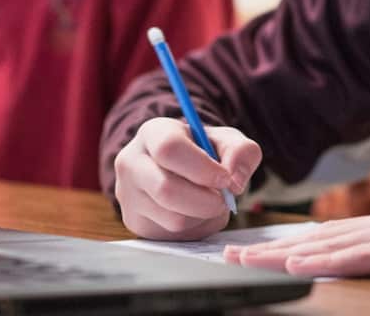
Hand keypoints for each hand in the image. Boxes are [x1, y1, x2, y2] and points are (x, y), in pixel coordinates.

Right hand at [114, 117, 261, 240]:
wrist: (175, 168)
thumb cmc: (202, 151)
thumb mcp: (225, 141)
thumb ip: (240, 152)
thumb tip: (234, 181)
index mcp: (152, 133)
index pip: (169, 149)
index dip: (202, 168)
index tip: (225, 179)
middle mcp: (131, 163)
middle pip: (166, 190)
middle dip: (206, 201)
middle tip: (224, 199)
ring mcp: (128, 195)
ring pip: (173, 219)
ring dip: (203, 216)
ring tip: (208, 202)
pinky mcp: (134, 222)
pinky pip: (172, 236)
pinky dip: (194, 229)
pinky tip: (194, 213)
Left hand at [224, 181, 369, 277]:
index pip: (330, 235)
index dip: (291, 242)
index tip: (257, 249)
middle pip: (316, 238)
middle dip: (270, 249)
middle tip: (227, 254)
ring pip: (325, 246)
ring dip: (281, 254)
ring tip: (243, 260)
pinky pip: (358, 257)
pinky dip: (324, 260)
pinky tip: (296, 264)